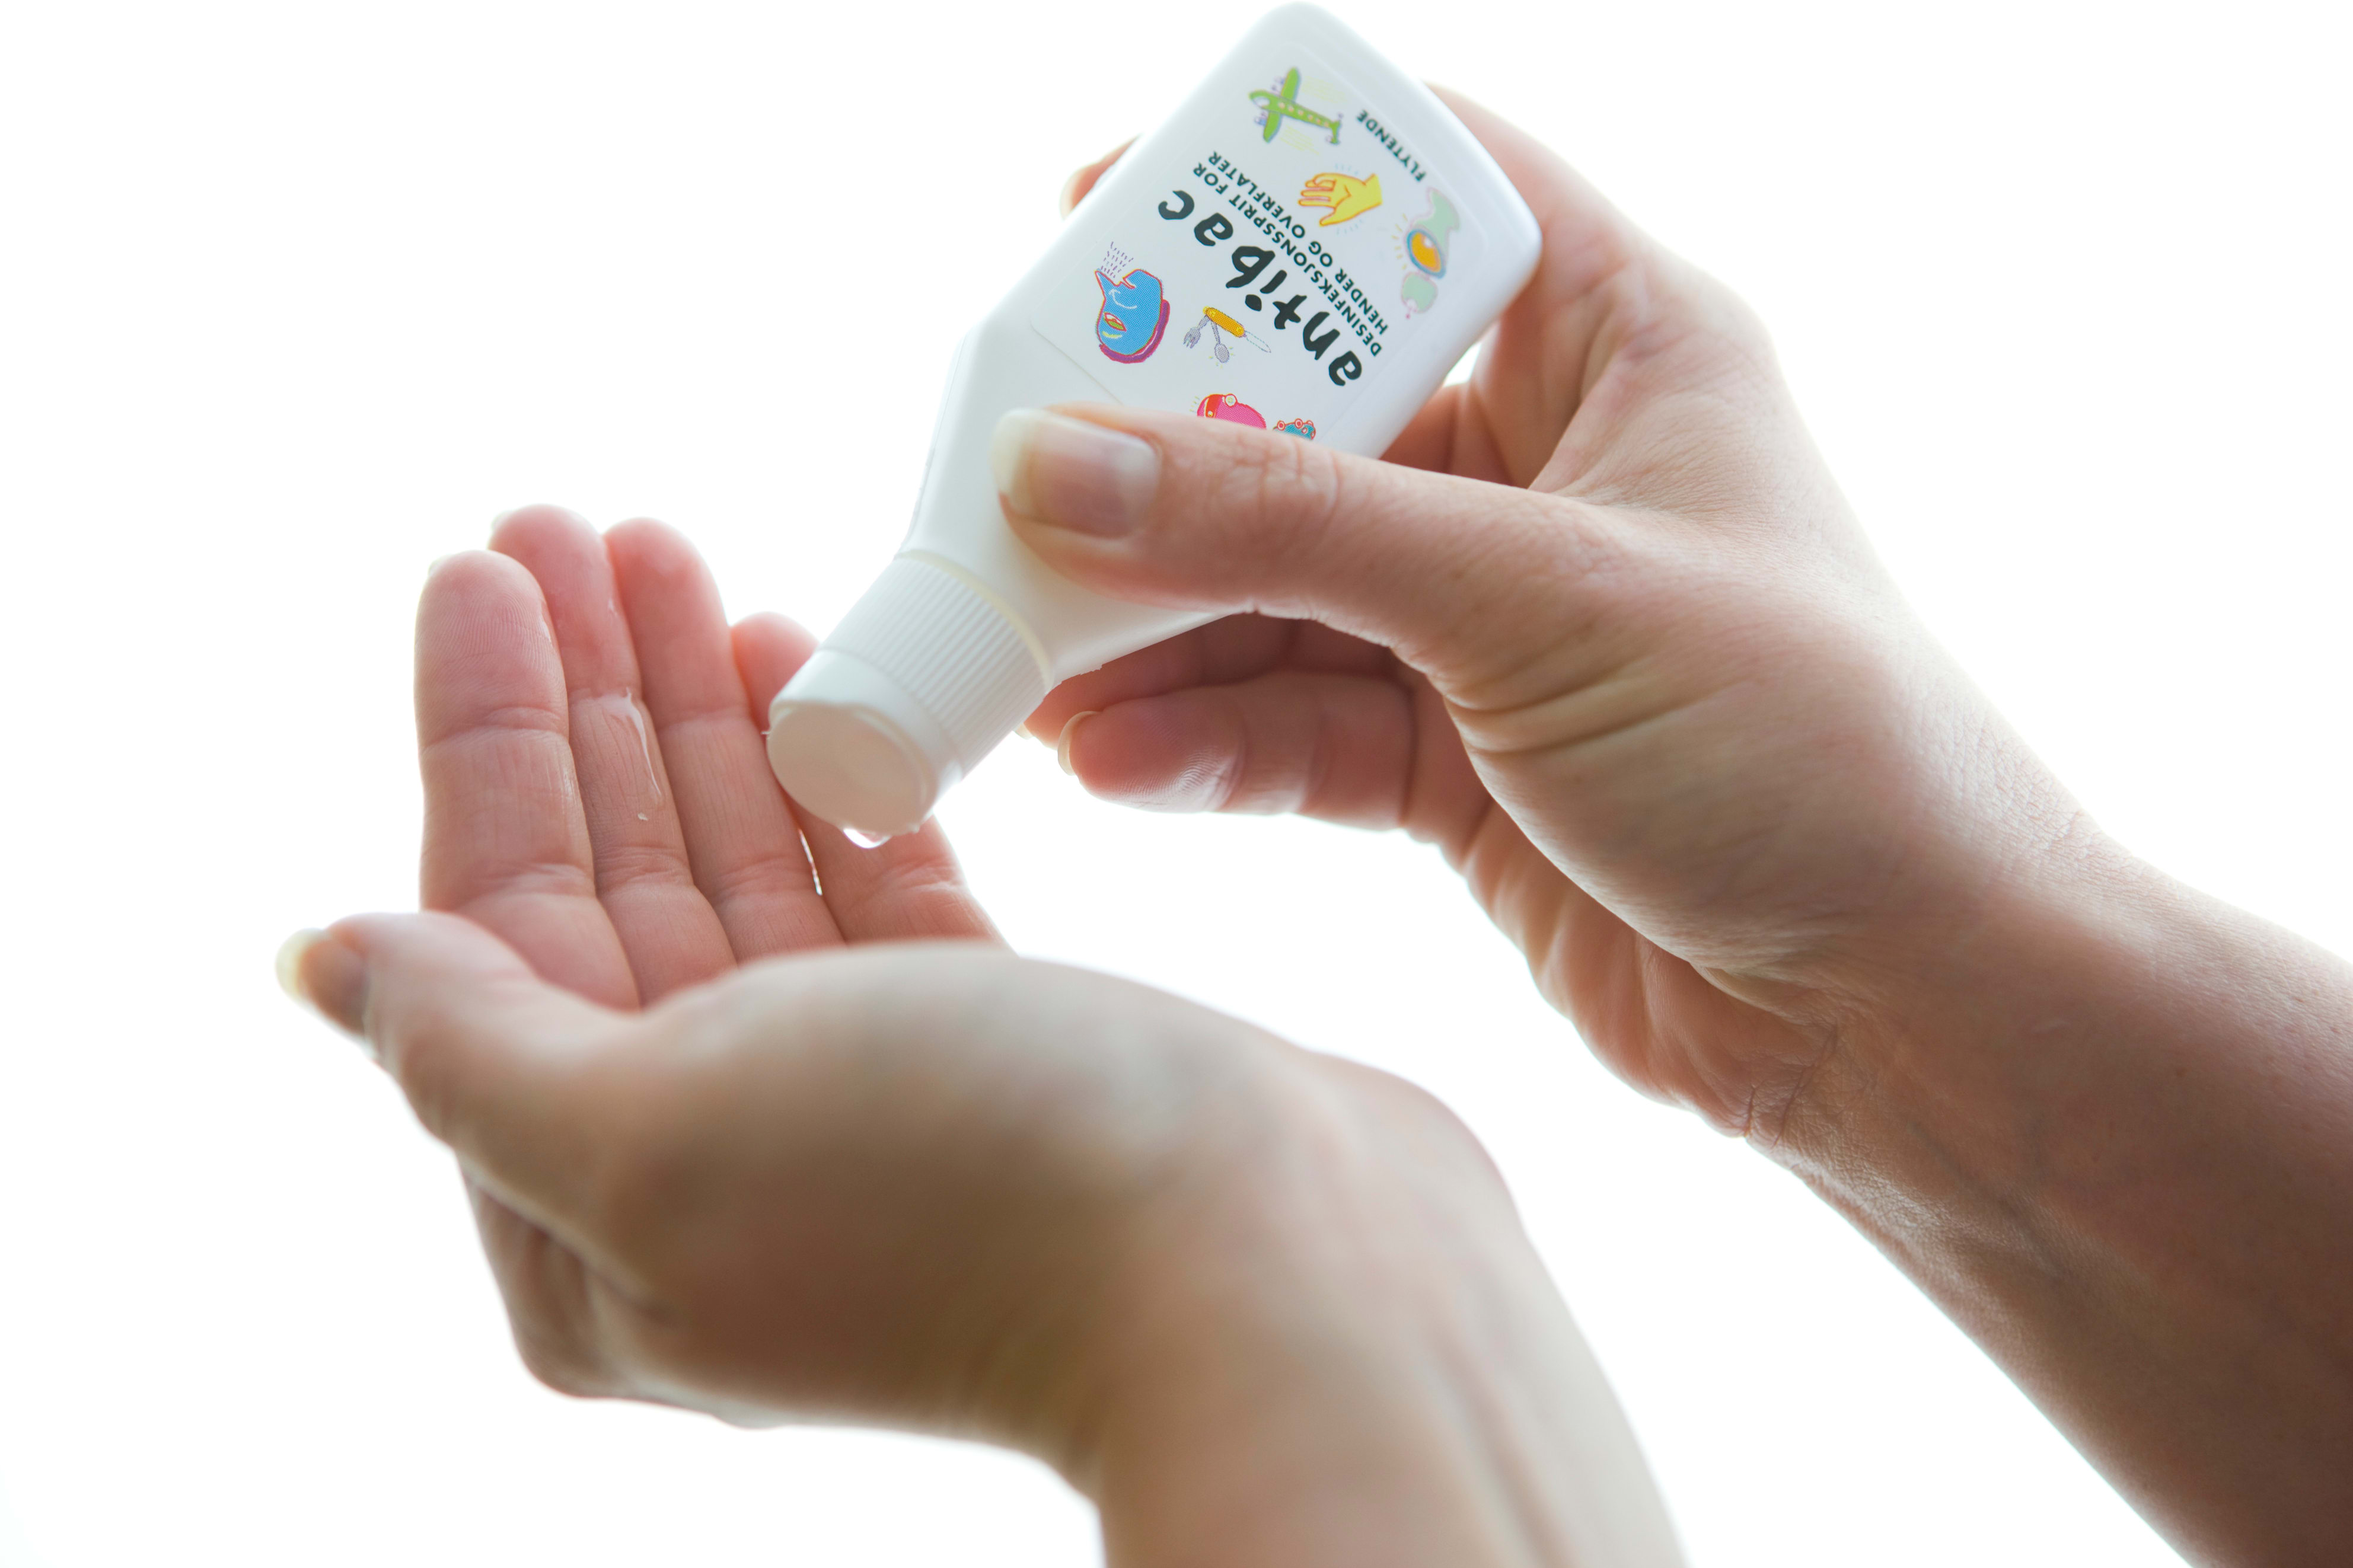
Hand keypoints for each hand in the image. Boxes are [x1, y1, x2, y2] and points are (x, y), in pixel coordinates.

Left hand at [279, 510, 1682, 1566]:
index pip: (493, 930)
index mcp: (591, 1221)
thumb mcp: (658, 1133)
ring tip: (670, 550)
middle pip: (611, 884)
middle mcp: (713, 1166)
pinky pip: (866, 888)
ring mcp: (855, 1103)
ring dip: (701, 709)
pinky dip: (828, 776)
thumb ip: (470, 1048)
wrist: (1282, 1280)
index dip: (486, 736)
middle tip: (570, 519)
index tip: (483, 564)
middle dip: (589, 697)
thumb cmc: (970, 1198)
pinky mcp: (987, 1048)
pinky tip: (799, 656)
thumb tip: (322, 964)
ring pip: (738, 870)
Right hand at [1029, 95, 2070, 1135]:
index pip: (1427, 195)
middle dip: (1156, 465)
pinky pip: (1297, 721)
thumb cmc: (1804, 747)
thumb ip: (1287, 529)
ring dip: (1153, 629)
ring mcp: (1493, 618)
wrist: (1901, 1006)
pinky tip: (1108, 761)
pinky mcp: (1456, 757)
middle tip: (1001, 492)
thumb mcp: (1535, 597)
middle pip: (1305, 415)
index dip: (1269, 193)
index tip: (1096, 223)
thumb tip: (1053, 461)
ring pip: (1279, 588)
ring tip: (1021, 669)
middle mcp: (1548, 465)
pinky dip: (1205, 738)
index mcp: (1622, 344)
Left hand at [1296, 171, 1383, 225]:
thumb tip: (1320, 223)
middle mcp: (1334, 194)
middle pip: (1319, 193)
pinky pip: (1328, 177)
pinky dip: (1321, 178)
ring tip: (1306, 185)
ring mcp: (1337, 186)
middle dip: (1310, 193)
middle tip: (1301, 193)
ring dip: (1314, 185)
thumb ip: (1330, 219)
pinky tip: (1315, 181)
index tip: (1300, 202)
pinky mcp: (1339, 178)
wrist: (1364, 196)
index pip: (1319, 202)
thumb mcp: (1340, 215)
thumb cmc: (1354, 207)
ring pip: (1322, 185)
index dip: (1309, 202)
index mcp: (1334, 203)